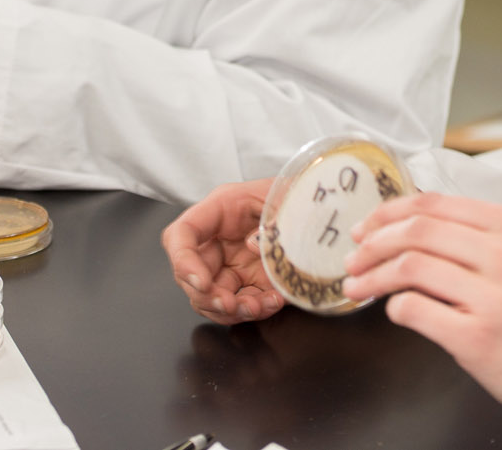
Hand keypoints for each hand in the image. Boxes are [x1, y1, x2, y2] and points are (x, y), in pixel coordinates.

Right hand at [163, 179, 285, 324]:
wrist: (320, 205)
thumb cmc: (298, 191)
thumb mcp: (289, 194)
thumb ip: (273, 216)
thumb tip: (253, 245)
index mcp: (220, 209)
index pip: (180, 235)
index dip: (183, 262)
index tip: (202, 283)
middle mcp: (218, 239)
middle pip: (190, 274)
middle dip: (209, 296)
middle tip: (232, 305)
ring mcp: (230, 264)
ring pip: (211, 297)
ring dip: (231, 309)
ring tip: (259, 307)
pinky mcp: (247, 282)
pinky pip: (239, 305)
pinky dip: (254, 310)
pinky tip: (274, 302)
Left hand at [342, 192, 501, 432]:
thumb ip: (475, 237)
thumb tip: (408, 231)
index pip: (433, 204)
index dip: (388, 213)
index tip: (366, 228)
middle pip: (416, 231)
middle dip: (372, 244)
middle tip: (353, 259)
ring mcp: (492, 296)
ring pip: (409, 268)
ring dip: (372, 277)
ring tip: (357, 287)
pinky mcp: (478, 337)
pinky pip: (415, 310)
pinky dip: (394, 308)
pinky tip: (393, 312)